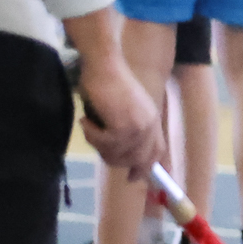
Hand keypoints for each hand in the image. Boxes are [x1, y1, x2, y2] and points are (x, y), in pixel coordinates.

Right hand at [73, 53, 162, 175]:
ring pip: (117, 155)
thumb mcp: (121, 112)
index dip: (145, 168)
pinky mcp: (124, 126)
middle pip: (136, 160)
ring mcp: (139, 127)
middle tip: (96, 143)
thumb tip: (116, 155)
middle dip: (112, 159)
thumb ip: (124, 132)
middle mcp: (150, 126)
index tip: (132, 178)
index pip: (156, 153)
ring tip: (89, 126)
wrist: (103, 65)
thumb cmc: (106, 85)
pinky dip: (91, 135)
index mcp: (152, 122)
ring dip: (98, 145)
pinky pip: (105, 144)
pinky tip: (86, 120)